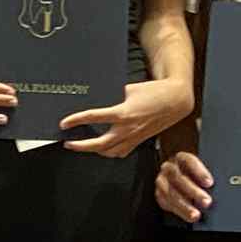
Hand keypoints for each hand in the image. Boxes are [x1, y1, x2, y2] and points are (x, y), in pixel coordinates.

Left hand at [62, 76, 192, 157]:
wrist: (176, 100)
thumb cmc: (153, 92)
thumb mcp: (129, 89)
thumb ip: (112, 97)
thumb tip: (95, 101)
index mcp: (123, 112)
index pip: (94, 117)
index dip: (76, 120)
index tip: (64, 124)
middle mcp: (128, 128)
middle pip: (100, 144)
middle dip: (81, 146)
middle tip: (68, 143)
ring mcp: (134, 137)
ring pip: (110, 152)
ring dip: (95, 151)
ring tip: (83, 146)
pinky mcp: (140, 141)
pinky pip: (122, 152)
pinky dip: (110, 152)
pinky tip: (104, 149)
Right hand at [155, 151, 212, 222]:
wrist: (182, 180)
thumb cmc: (197, 177)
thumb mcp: (203, 173)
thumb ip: (208, 179)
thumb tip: (220, 189)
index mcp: (181, 158)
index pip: (189, 161)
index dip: (199, 172)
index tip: (209, 183)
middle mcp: (169, 168)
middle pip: (178, 178)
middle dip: (193, 192)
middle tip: (207, 202)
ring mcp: (162, 181)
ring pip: (170, 193)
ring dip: (184, 205)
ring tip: (196, 215)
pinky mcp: (159, 194)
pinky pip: (165, 202)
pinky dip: (177, 210)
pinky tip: (187, 216)